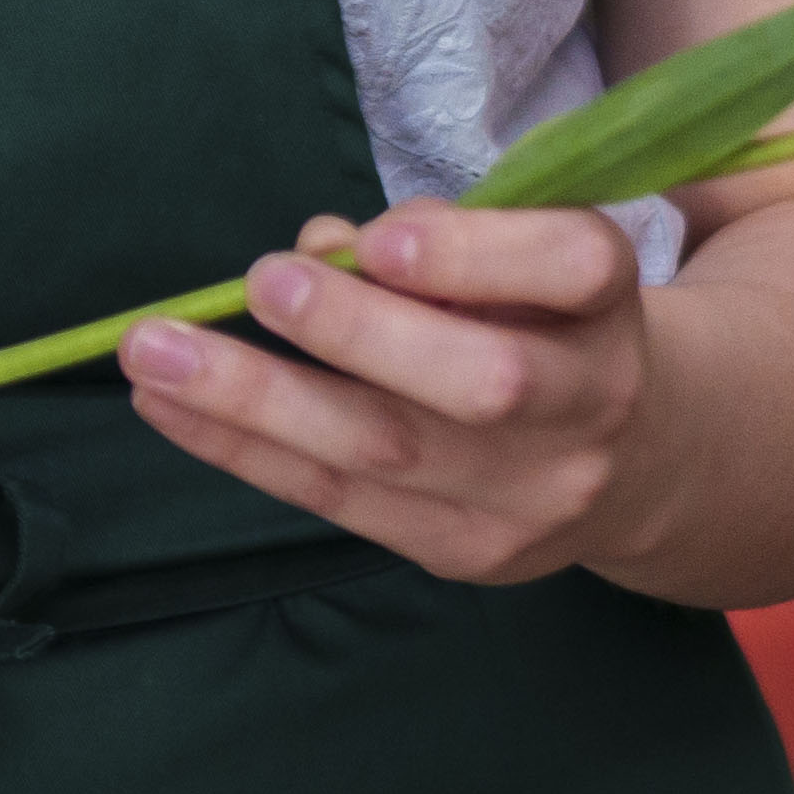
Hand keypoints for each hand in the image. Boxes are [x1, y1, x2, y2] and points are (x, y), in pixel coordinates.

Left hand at [116, 202, 654, 586]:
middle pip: (482, 382)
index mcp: (608, 307)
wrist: (638, 467)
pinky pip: (340, 500)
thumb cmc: (546, 326)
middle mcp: (589, 405)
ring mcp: (529, 495)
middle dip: (357, 332)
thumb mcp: (523, 262)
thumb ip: (436, 239)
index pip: (575, 267)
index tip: (382, 239)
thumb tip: (323, 248)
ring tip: (156, 354)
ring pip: (389, 451)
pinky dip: (243, 449)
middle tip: (261, 282)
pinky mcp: (465, 553)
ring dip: (257, 400)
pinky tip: (169, 409)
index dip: (476, 254)